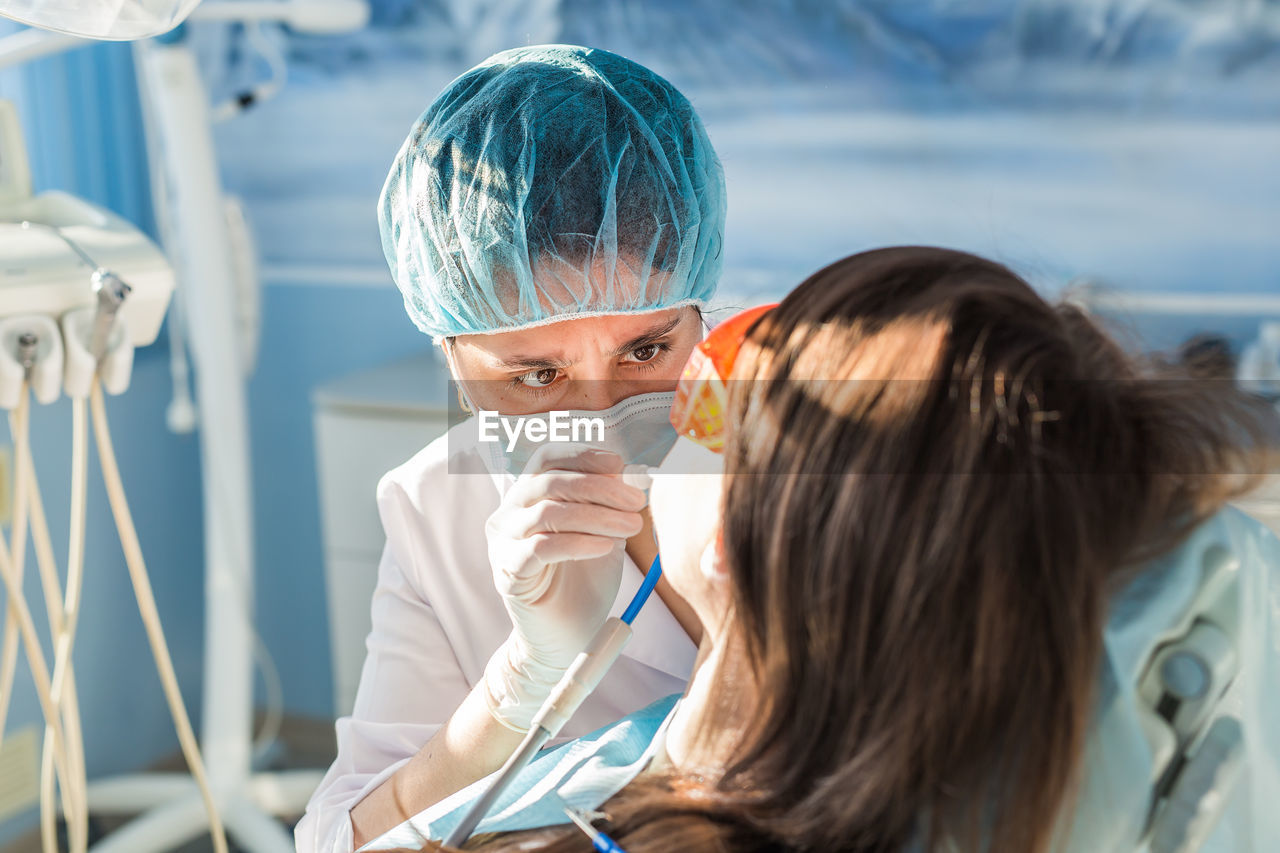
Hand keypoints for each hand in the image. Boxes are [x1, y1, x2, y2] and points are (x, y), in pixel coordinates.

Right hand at [482, 444, 646, 730]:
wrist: (566, 638)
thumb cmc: (583, 582)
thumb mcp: (603, 532)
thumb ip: (611, 503)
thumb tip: (636, 472)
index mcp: (528, 498)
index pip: (547, 460)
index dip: (582, 455)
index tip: (619, 463)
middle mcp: (509, 515)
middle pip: (550, 482)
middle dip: (599, 487)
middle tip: (636, 500)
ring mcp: (504, 544)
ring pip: (548, 512)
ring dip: (596, 515)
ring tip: (632, 525)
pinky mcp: (509, 573)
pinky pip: (541, 548)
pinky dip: (578, 542)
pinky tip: (605, 547)